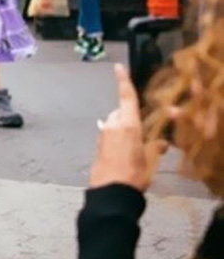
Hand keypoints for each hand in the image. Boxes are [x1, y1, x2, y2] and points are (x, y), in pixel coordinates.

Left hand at [89, 64, 168, 191]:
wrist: (111, 191)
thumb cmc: (133, 174)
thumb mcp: (149, 160)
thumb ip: (154, 147)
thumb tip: (161, 143)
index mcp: (128, 124)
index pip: (126, 97)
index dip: (123, 81)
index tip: (118, 67)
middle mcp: (113, 124)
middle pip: (121, 112)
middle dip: (129, 117)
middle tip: (141, 134)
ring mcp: (103, 133)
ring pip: (115, 123)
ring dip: (123, 129)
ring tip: (133, 149)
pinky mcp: (98, 144)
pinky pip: (109, 134)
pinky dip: (116, 138)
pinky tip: (123, 153)